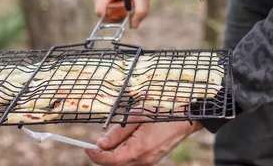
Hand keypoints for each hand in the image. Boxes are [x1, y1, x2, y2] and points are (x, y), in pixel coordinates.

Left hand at [85, 117, 203, 165]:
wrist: (185, 117)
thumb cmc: (161, 112)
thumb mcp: (136, 116)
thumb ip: (117, 132)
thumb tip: (100, 144)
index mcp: (139, 149)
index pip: (110, 160)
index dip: (96, 156)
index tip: (87, 147)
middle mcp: (144, 160)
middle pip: (116, 164)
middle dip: (103, 155)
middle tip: (97, 141)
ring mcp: (149, 161)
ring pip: (124, 163)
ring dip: (114, 153)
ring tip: (115, 137)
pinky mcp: (152, 158)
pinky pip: (132, 160)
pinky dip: (124, 152)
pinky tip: (127, 139)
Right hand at [92, 0, 151, 27]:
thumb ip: (141, 11)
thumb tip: (133, 25)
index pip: (101, 14)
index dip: (114, 17)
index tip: (127, 11)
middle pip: (104, 15)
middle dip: (118, 14)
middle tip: (129, 3)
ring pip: (106, 13)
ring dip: (118, 11)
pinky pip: (107, 9)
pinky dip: (116, 8)